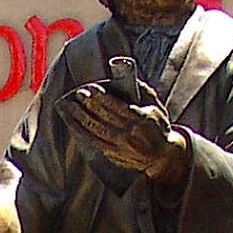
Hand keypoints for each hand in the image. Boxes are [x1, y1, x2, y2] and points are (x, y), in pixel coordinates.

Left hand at [58, 82, 189, 183]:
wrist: (163, 156)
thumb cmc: (159, 127)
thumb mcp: (156, 108)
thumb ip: (144, 91)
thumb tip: (129, 75)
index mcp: (141, 120)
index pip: (117, 107)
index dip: (102, 98)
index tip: (91, 88)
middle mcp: (130, 134)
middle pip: (104, 117)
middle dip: (89, 104)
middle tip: (78, 93)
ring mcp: (120, 146)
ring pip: (95, 129)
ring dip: (80, 117)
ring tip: (70, 105)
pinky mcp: (113, 154)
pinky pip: (93, 141)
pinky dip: (81, 131)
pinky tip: (72, 122)